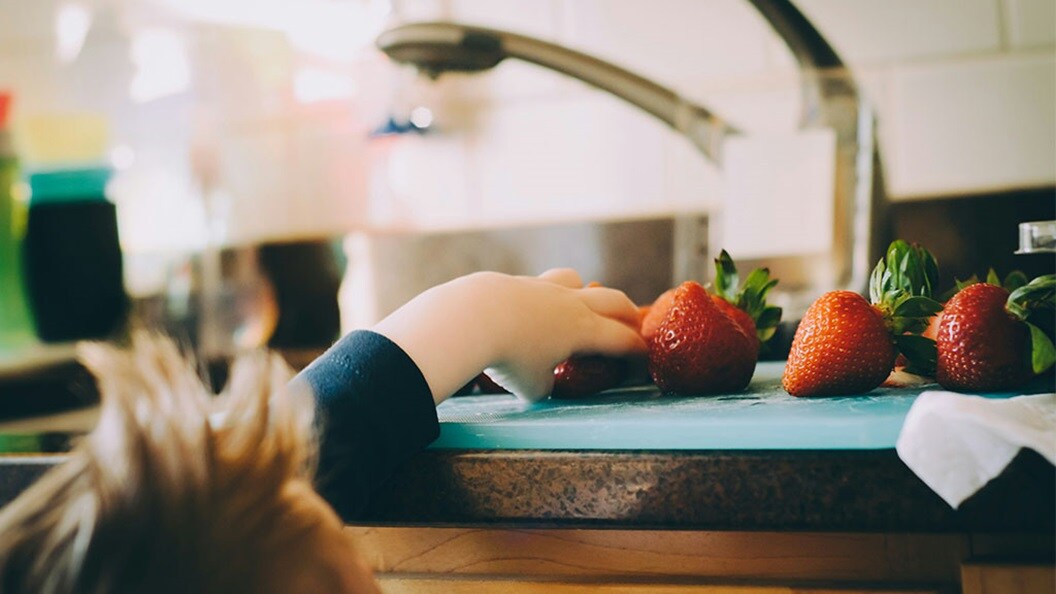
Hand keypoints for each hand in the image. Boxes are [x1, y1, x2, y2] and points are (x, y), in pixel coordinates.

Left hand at [372, 269, 645, 402]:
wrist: (472, 318)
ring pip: (576, 281)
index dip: (638, 351)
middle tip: (633, 325)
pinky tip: (532, 309)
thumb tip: (542, 384)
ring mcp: (543, 288)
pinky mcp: (517, 283)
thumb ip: (544, 386)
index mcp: (584, 330)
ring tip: (581, 306)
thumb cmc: (508, 357)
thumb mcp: (532, 387)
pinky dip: (546, 296)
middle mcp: (571, 304)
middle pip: (613, 300)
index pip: (623, 339)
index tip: (644, 359)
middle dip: (627, 314)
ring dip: (586, 292)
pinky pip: (541, 284)